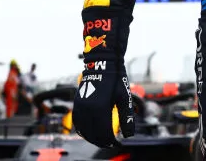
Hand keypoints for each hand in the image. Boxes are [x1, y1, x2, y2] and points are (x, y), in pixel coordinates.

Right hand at [71, 8, 133, 146]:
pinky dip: (82, 130)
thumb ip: (126, 117)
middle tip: (110, 143)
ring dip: (91, 137)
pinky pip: (77, 122)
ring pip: (83, 130)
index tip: (116, 143)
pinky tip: (89, 131)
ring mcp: (80, 106)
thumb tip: (128, 135)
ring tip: (101, 140)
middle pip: (92, 134)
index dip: (110, 141)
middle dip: (101, 141)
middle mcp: (87, 109)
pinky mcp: (77, 102)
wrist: (101, 62)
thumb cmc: (115, 78)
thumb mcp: (124, 97)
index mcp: (100, 108)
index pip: (104, 133)